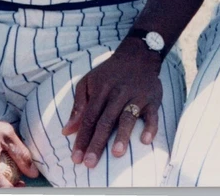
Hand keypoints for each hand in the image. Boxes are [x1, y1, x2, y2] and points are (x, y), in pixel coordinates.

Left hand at [61, 40, 163, 167]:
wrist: (137, 55)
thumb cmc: (109, 74)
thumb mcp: (88, 82)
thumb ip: (78, 106)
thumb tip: (66, 132)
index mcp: (100, 90)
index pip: (89, 118)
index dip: (82, 138)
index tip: (76, 158)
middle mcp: (118, 93)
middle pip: (106, 120)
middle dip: (97, 142)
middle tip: (90, 163)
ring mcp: (136, 96)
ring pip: (128, 116)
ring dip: (123, 135)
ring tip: (116, 153)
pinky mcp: (153, 98)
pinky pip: (153, 114)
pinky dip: (150, 126)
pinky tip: (145, 140)